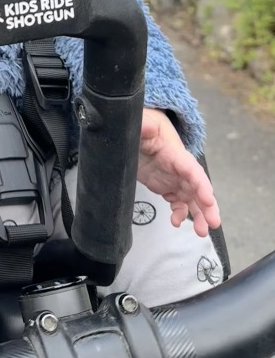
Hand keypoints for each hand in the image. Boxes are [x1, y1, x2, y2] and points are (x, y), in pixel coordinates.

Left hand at [138, 108, 220, 236]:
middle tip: (214, 223)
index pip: (193, 170)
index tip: (209, 199)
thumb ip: (145, 125)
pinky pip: (178, 204)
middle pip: (199, 189)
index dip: (202, 185)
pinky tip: (176, 222)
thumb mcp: (145, 125)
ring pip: (192, 201)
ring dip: (199, 216)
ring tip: (202, 232)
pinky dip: (180, 215)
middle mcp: (181, 170)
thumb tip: (145, 125)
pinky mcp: (167, 187)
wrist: (143, 133)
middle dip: (208, 207)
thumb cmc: (148, 128)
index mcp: (177, 155)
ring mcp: (176, 180)